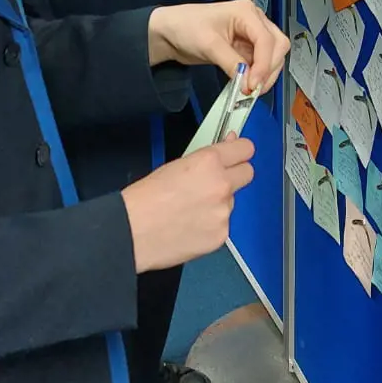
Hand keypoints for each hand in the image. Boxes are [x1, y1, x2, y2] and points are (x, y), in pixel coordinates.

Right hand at [121, 138, 254, 272]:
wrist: (133, 232)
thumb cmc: (145, 199)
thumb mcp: (175, 165)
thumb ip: (206, 158)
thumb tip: (225, 147)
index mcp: (209, 162)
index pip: (246, 149)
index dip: (240, 151)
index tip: (238, 153)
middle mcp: (221, 185)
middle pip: (248, 173)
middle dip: (235, 174)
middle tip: (217, 181)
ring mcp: (223, 212)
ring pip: (232, 202)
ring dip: (218, 203)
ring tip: (190, 210)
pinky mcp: (221, 235)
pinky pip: (223, 225)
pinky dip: (210, 225)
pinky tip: (190, 226)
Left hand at [148, 0, 289, 93]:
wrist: (170, 33)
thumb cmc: (186, 27)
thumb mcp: (209, 45)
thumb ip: (231, 63)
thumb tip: (248, 83)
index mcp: (246, 12)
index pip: (266, 39)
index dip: (264, 64)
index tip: (254, 85)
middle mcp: (254, 21)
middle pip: (277, 46)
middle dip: (269, 68)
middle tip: (254, 89)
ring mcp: (250, 35)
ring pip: (272, 56)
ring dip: (265, 74)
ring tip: (249, 90)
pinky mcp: (245, 48)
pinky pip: (259, 64)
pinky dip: (256, 76)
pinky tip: (246, 85)